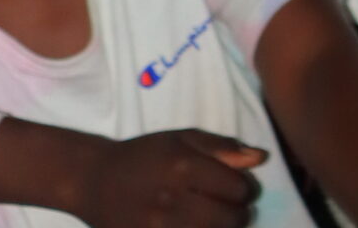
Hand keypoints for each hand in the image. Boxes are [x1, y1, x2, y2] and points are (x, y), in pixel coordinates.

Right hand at [74, 128, 263, 226]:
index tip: (240, 189)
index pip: (237, 189)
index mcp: (185, 167)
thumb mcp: (182, 138)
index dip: (246, 190)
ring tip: (218, 220)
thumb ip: (222, 147)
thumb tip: (261, 158)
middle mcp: (174, 200)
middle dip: (240, 215)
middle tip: (235, 210)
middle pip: (230, 220)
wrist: (97, 181)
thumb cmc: (145, 154)